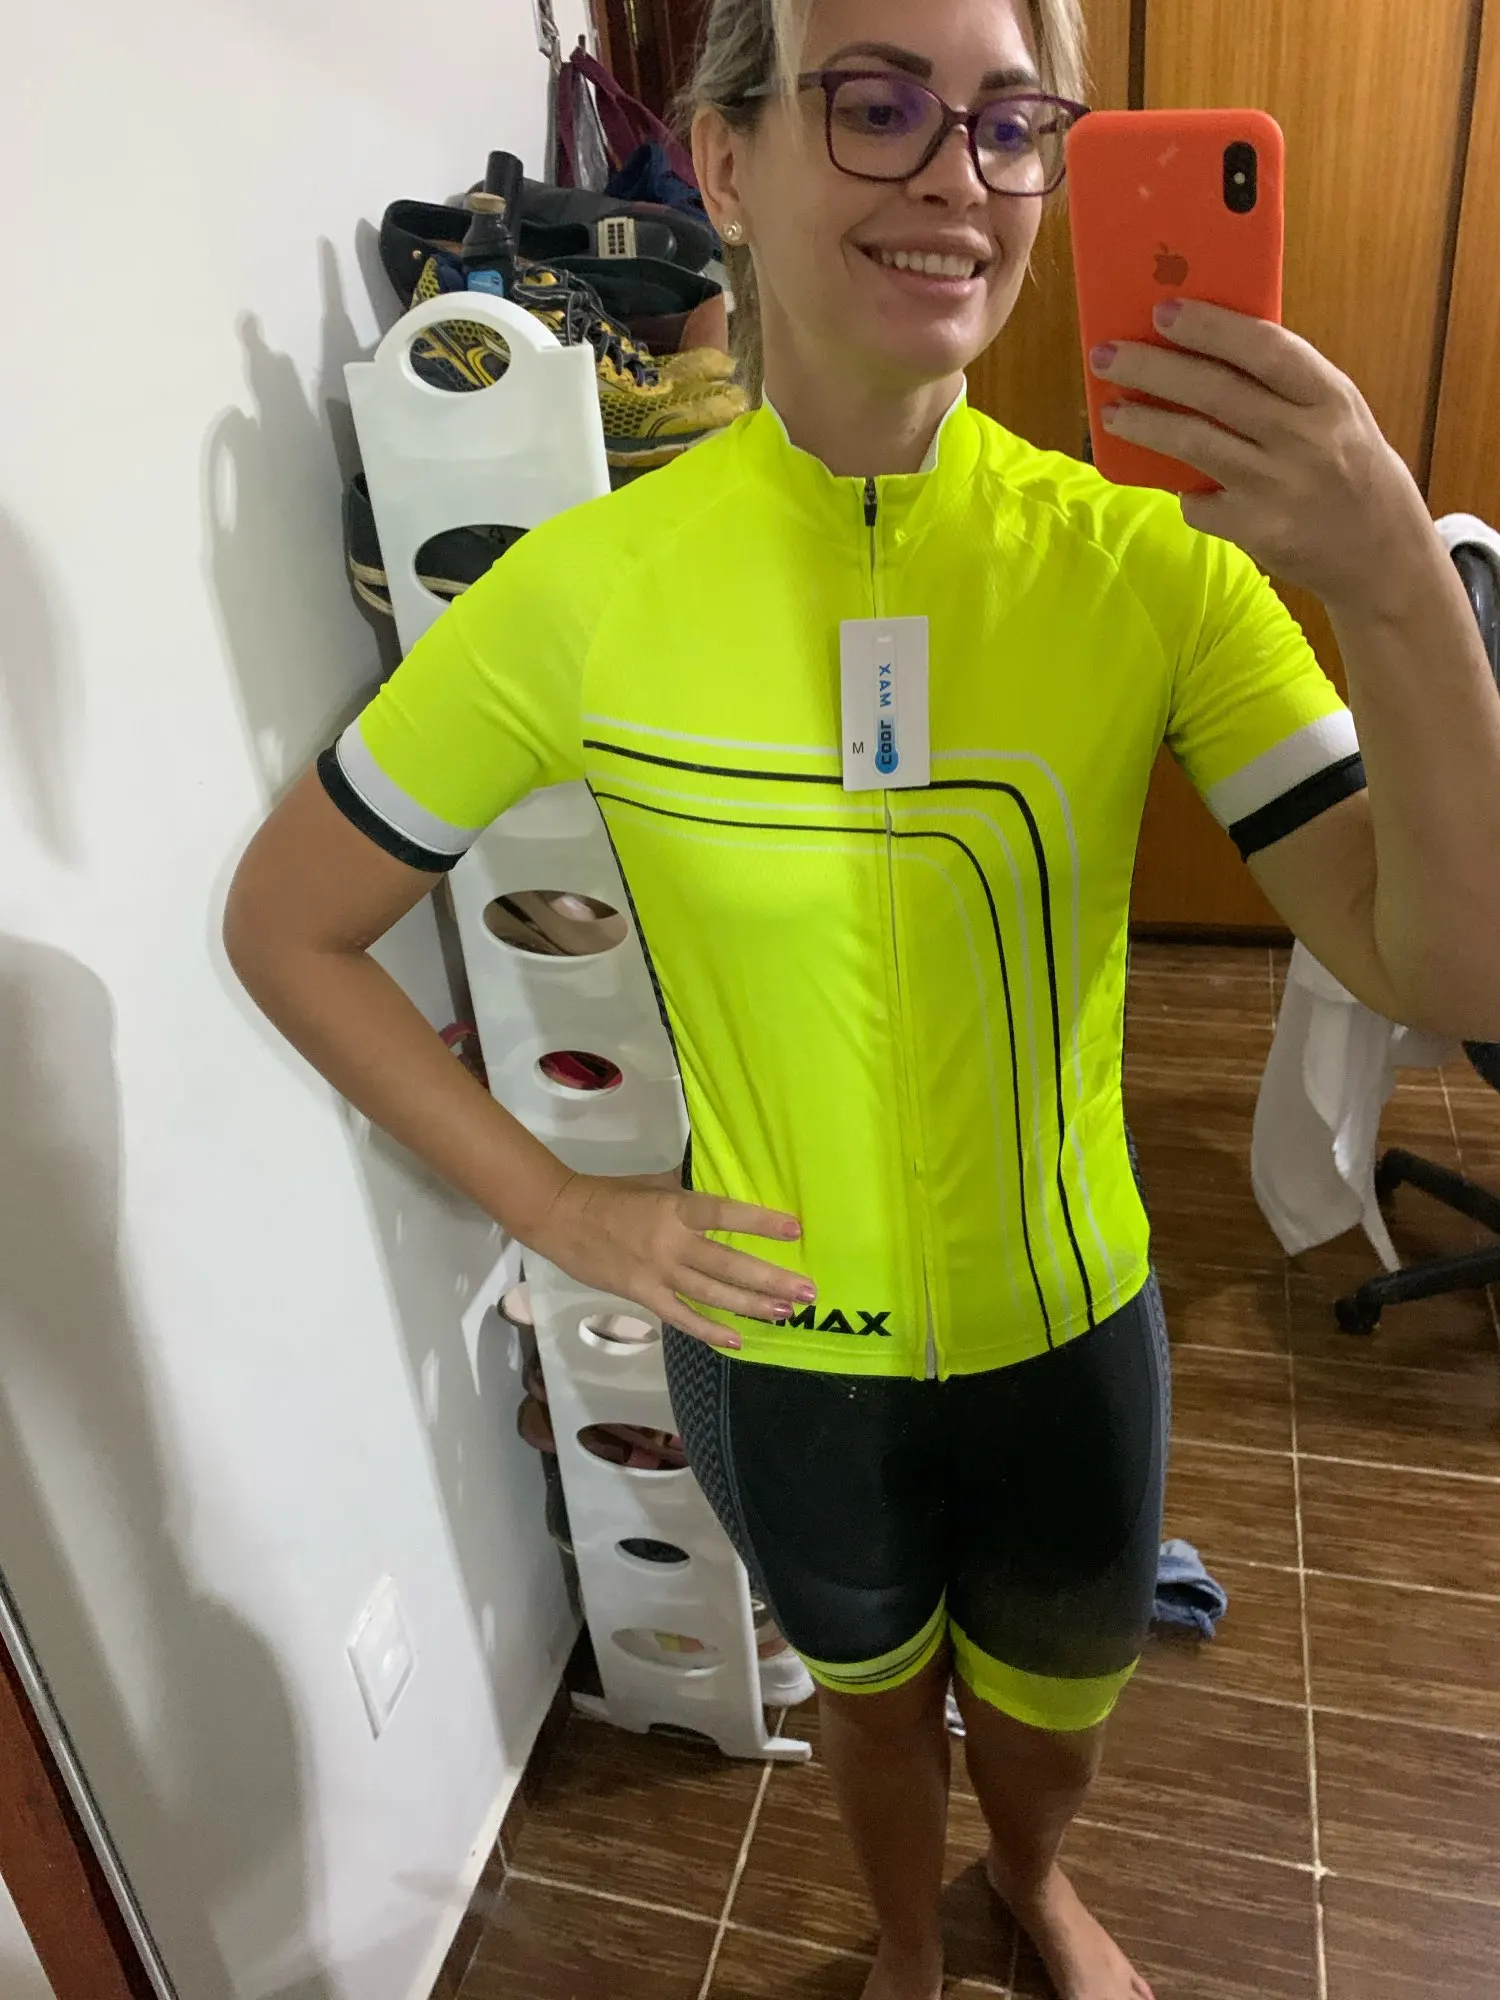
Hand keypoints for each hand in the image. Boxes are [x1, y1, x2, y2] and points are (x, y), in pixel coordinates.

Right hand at [526, 1172, 811, 1348]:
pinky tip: (737, 1340)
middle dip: (771, 1279)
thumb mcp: (655, 1183)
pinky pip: (681, 1317)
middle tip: (807, 1291)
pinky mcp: (642, 1294)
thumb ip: (689, 1194)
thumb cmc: (611, 1195)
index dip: (761, 1223)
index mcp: (675, 1206)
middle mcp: (672, 1241)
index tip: (795, 1231)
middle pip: (729, 1264)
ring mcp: (657, 1272)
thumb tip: (724, 1194)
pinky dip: (709, 1331)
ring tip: (786, 1312)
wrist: (561, 1218)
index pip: (725, 1214)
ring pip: (713, 1294)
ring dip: (751, 1305)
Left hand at [1091, 299, 1431, 611]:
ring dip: (1144, 424)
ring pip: (1194, 444)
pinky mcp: (1257, 531)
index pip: (1264, 347)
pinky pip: (1199, 503)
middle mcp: (1306, 439)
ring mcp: (1279, 487)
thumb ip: (1284, 384)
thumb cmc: (1349, 468)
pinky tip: (1177, 483)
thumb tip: (1203, 346)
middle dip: (1153, 368)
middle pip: (1215, 392)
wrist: (1382, 554)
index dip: (1210, 327)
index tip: (1164, 310)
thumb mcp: (1337, 413)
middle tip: (1108, 355)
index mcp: (1330, 396)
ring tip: (1111, 411)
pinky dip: (1183, 492)